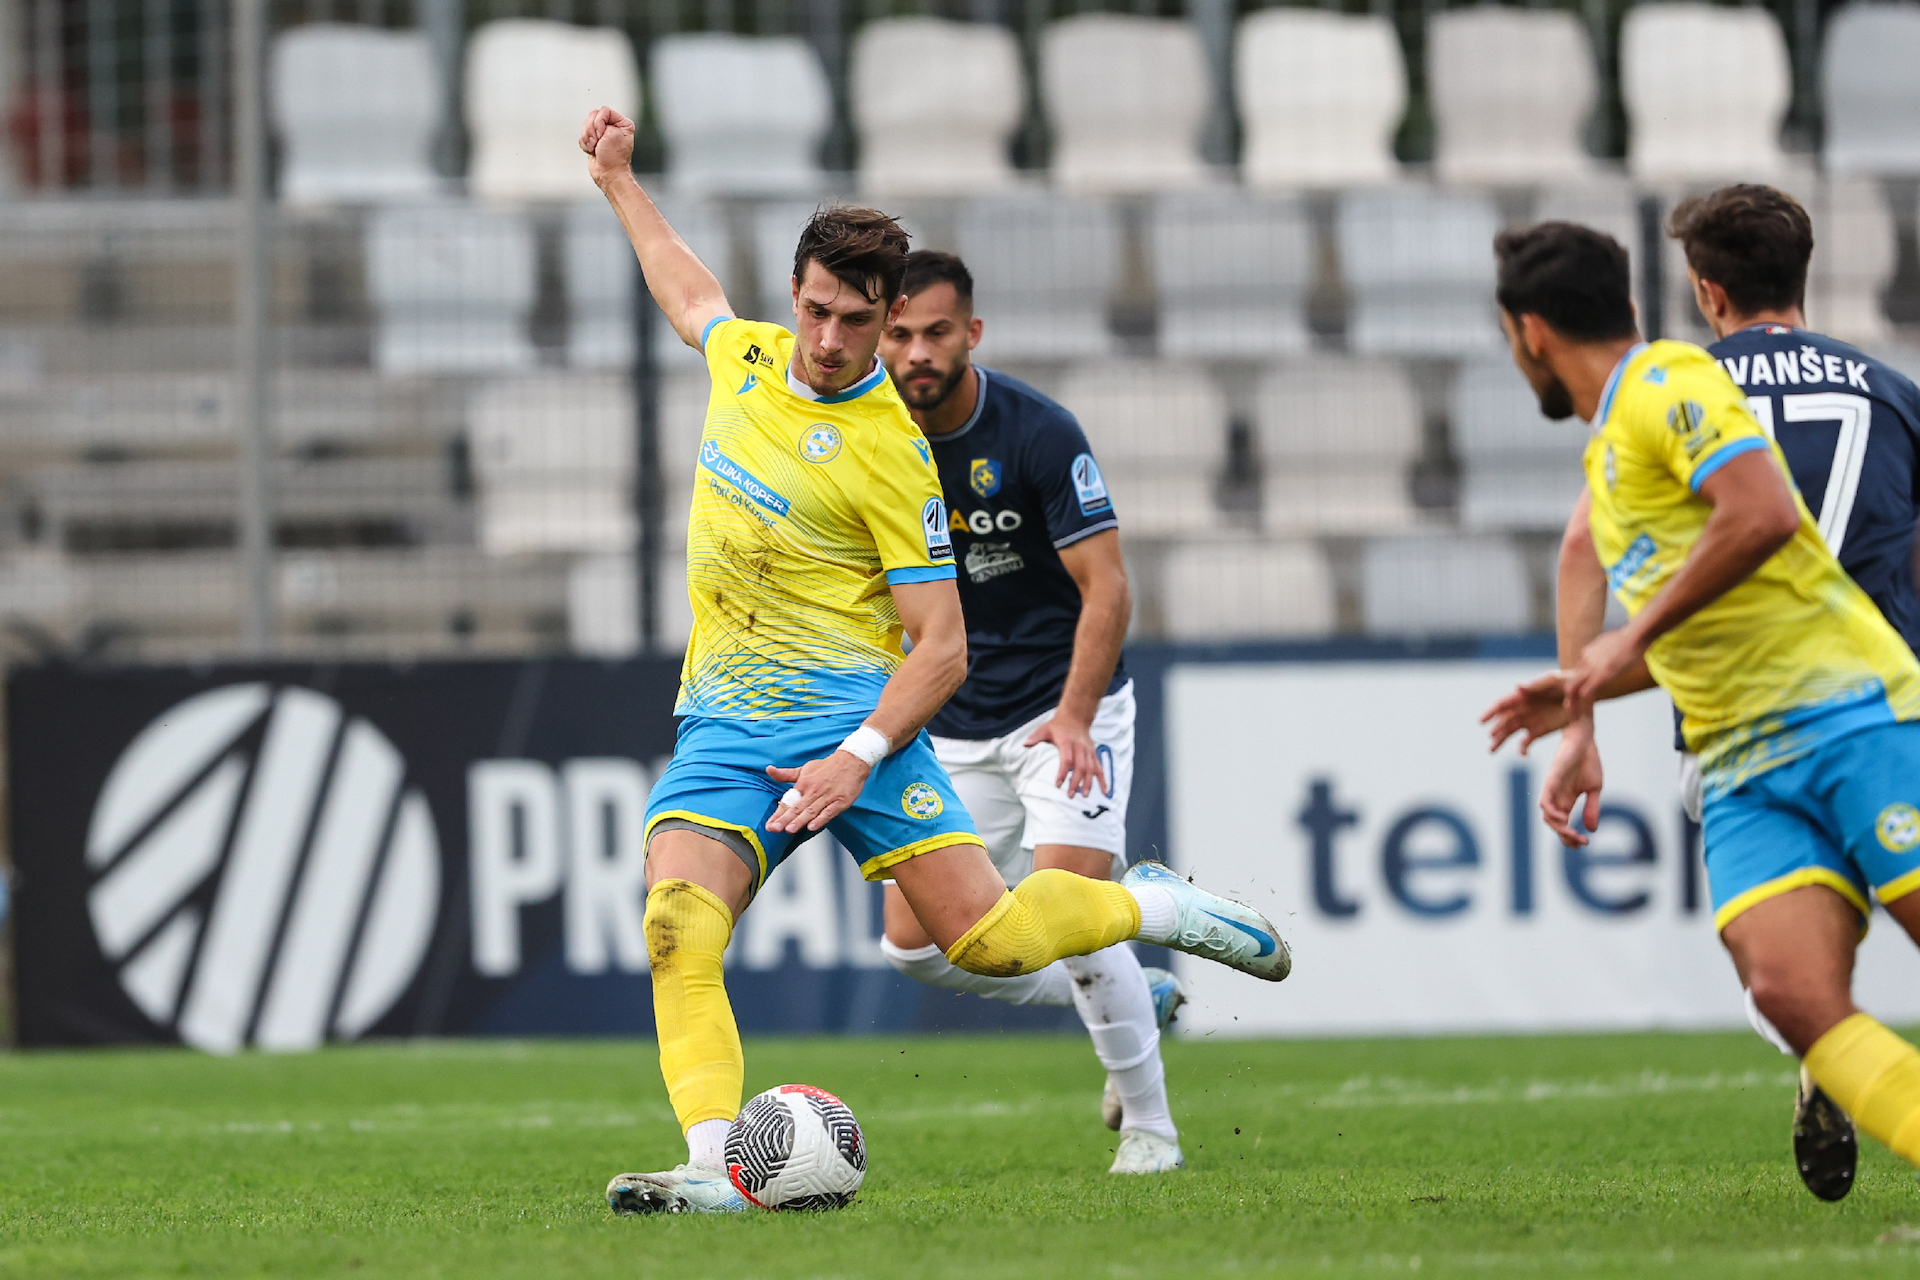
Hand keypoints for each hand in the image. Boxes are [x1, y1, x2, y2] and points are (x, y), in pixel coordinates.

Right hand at [579, 106, 635, 187]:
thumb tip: (593, 117)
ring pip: (586, 125)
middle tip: (598, 142)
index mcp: (622, 123)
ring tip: (595, 148)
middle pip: (593, 116)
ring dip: (588, 138)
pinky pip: (583, 136)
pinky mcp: (594, 140)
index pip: (604, 110)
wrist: (608, 174)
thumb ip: (602, 119)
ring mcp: (603, 133)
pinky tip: (592, 151)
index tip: (602, 135)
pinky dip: (585, 144)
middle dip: (592, 130)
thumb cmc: (614, 158)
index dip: (599, 122)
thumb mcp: (612, 134)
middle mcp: (613, 126)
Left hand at [765, 751, 870, 833]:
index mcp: (803, 784)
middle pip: (797, 808)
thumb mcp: (804, 769)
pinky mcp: (840, 801)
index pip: (788, 802)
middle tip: (775, 829)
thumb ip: (786, 774)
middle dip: (785, 819)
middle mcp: (813, 791)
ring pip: (811, 810)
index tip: (769, 825)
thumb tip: (769, 770)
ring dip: (800, 820)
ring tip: (789, 829)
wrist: (851, 761)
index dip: (778, 814)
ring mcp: (827, 796)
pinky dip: (821, 819)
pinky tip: (813, 826)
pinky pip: (829, 811)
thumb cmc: (826, 767)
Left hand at [1024, 712, 1105, 798]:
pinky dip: (1103, 780)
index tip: (1058, 784)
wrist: (1075, 717)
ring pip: (1091, 768)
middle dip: (1076, 782)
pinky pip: (1099, 768)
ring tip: (1084, 795)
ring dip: (1088, 782)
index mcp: (1067, 742)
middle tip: (1070, 795)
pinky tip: (1104, 791)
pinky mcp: (1093, 754)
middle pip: (1080, 766)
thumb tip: (1025, 745)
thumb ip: (1036, 737)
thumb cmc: (1057, 725)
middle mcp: (1080, 747)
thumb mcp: (1045, 728)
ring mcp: (1088, 751)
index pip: (1067, 759)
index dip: (1063, 772)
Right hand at [1481, 671, 1571, 754]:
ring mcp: (1530, 720)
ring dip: (1501, 741)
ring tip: (1491, 751)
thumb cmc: (1569, 682)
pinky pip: (1526, 741)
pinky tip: (1523, 754)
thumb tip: (1517, 686)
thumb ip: (1536, 685)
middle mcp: (1523, 709)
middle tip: (1491, 741)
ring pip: (1510, 732)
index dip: (1491, 712)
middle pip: (1504, 721)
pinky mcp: (1540, 730)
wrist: (1584, 693)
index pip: (1503, 704)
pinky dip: (1522, 748)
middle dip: (1496, 730)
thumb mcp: (1554, 681)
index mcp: (1523, 695)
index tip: (1481, 722)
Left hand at [1539, 720, 1603, 847]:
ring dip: (1559, 828)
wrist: (1584, 740)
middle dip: (1565, 837)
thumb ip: (1592, 808)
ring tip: (1572, 834)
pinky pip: (1545, 800)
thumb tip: (1592, 830)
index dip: (1570, 837)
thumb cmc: (1588, 761)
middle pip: (1554, 824)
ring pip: (1547, 815)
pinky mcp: (1551, 780)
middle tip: (1579, 843)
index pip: (1563, 824)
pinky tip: (1562, 818)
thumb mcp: (1594, 789)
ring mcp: (1553, 789)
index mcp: (1566, 800)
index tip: (1583, 844)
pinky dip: (1551, 812)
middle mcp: (1557, 797)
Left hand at [1564, 627, 1646, 720]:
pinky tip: (1585, 715)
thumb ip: (1607, 649)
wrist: (1635, 635)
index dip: (1578, 685)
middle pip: (1570, 682)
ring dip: (1573, 705)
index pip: (1578, 672)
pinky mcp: (1600, 677)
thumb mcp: (1613, 641)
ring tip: (1574, 717)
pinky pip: (1586, 694)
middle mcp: (1585, 660)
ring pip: (1573, 690)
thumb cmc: (1631, 636)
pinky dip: (1584, 706)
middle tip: (1568, 708)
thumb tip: (1612, 652)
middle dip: (1568, 697)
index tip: (1579, 694)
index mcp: (1587, 652)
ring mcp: (1591, 669)